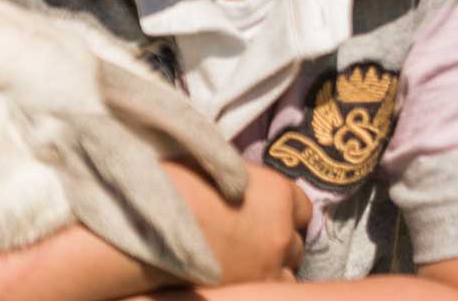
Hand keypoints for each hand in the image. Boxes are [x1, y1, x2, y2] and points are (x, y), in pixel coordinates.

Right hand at [163, 160, 311, 283]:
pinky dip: (259, 286)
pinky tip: (237, 280)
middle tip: (252, 246)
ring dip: (270, 269)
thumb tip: (237, 190)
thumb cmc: (177, 185)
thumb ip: (239, 184)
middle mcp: (282, 230)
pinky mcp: (253, 287)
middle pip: (294, 243)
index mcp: (279, 193)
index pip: (302, 208)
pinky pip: (272, 291)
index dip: (284, 215)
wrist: (155, 222)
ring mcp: (270, 264)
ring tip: (244, 265)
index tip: (269, 220)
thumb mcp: (218, 168)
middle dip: (277, 245)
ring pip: (287, 272)